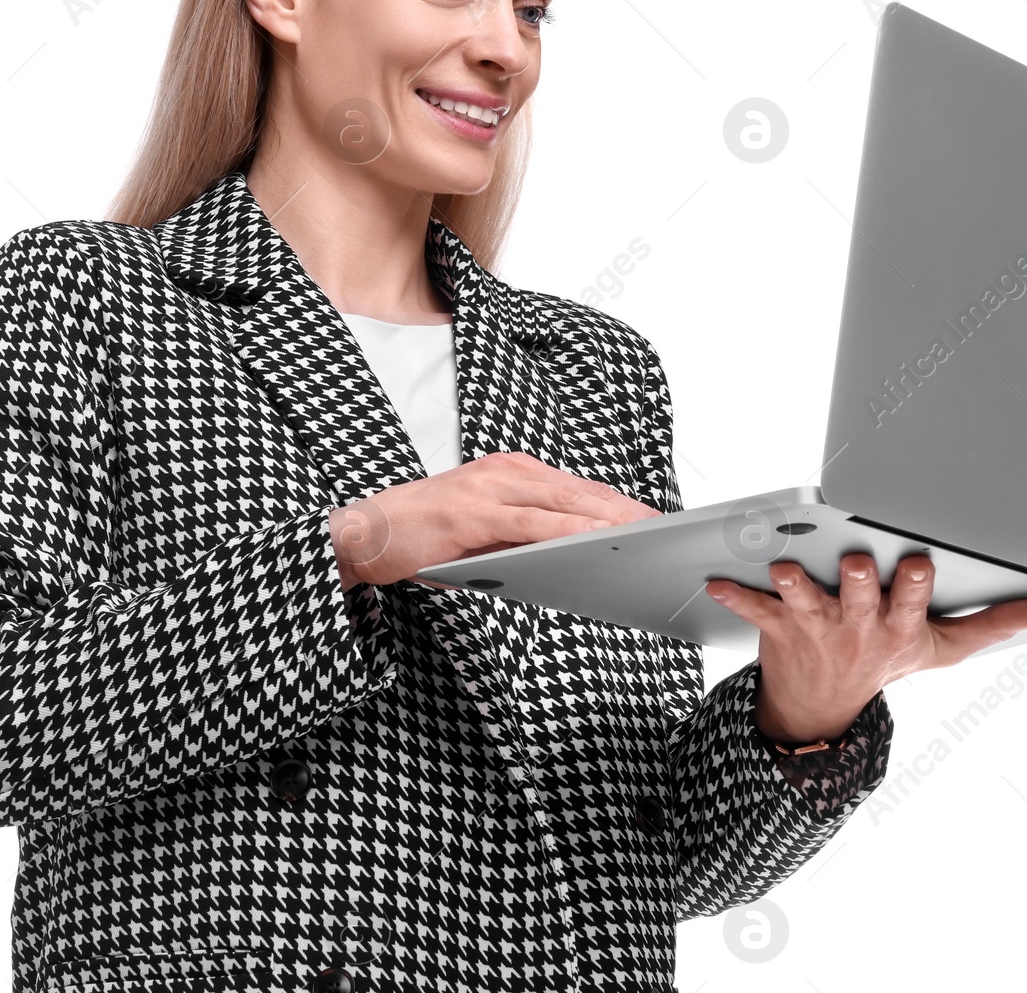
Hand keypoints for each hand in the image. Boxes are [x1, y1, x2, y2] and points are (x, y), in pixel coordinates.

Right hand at [328, 450, 661, 589]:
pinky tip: (594, 541)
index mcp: (510, 471)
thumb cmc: (423, 534)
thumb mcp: (484, 531)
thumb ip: (524, 535)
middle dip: (623, 509)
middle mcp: (505, 471)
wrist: (366, 532)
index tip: (649, 517)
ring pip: (563, 503)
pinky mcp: (475, 512)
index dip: (616, 501)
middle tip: (661, 526)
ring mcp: (490, 488)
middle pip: (579, 491)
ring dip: (606, 518)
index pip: (575, 487)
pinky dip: (568, 531)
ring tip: (641, 534)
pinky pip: (533, 523)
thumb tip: (570, 555)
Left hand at [706, 552, 1026, 743]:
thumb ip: (992, 625)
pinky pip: (754, 610)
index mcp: (900, 626)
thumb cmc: (886, 663)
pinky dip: (736, 596)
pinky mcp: (778, 628)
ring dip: (795, 585)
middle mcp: (859, 626)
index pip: (914, 602)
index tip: (920, 563)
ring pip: (806, 601)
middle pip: (861, 597)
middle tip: (858, 562)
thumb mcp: (943, 650)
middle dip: (860, 579)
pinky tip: (716, 580)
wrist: (823, 711)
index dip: (916, 584)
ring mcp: (817, 628)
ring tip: (784, 569)